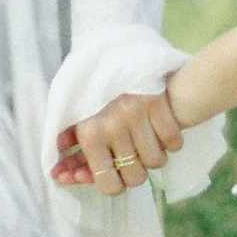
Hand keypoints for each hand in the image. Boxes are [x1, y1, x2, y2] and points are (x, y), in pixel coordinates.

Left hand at [52, 88, 185, 191]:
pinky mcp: (160, 103)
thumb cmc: (96, 88)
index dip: (112, 185)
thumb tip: (63, 175)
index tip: (113, 177)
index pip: (107, 183)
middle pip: (135, 177)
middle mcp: (113, 126)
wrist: (119, 50)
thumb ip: (71, 145)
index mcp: (89, 132)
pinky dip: (170, 142)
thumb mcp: (77, 112)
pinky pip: (173, 142)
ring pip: (156, 161)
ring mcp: (139, 115)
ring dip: (152, 156)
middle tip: (130, 157)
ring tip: (145, 142)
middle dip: (133, 172)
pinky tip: (160, 133)